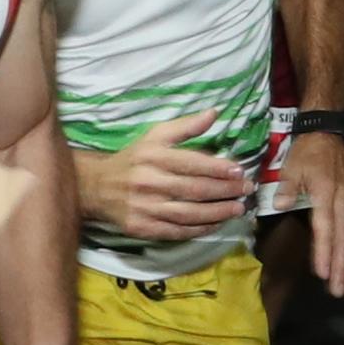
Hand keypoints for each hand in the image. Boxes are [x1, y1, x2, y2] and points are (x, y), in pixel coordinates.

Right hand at [78, 122, 256, 240]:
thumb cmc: (133, 159)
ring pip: (188, 213)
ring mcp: (145, 208)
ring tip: (237, 209)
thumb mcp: (155, 136)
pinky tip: (216, 224)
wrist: (97, 187)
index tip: (240, 171)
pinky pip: (176, 231)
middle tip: (246, 190)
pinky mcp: (142, 228)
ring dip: (217, 213)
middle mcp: (148, 182)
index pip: (192, 163)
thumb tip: (214, 113)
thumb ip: (185, 127)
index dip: (218, 168)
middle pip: (194, 189)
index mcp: (153, 156)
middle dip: (225, 191)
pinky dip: (199, 229)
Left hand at [283, 130, 343, 295]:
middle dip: (343, 268)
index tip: (323, 273)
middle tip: (340, 291)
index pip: (326, 228)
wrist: (330, 132)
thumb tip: (279, 206)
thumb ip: (287, 187)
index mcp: (327, 194)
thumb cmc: (308, 151)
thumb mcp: (292, 166)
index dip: (325, 252)